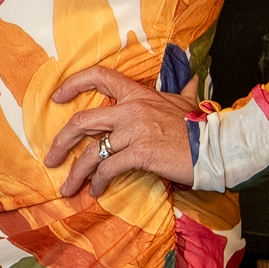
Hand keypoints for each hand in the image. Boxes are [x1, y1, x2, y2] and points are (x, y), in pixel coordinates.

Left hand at [43, 65, 200, 199]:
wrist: (217, 145)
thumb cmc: (200, 126)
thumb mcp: (186, 102)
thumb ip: (182, 88)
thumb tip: (190, 77)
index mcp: (138, 94)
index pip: (99, 76)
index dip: (73, 84)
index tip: (56, 97)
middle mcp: (131, 109)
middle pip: (82, 121)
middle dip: (61, 142)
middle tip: (51, 158)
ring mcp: (134, 131)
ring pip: (92, 152)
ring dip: (76, 173)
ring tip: (67, 188)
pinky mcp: (140, 153)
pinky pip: (109, 169)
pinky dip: (98, 182)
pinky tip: (96, 191)